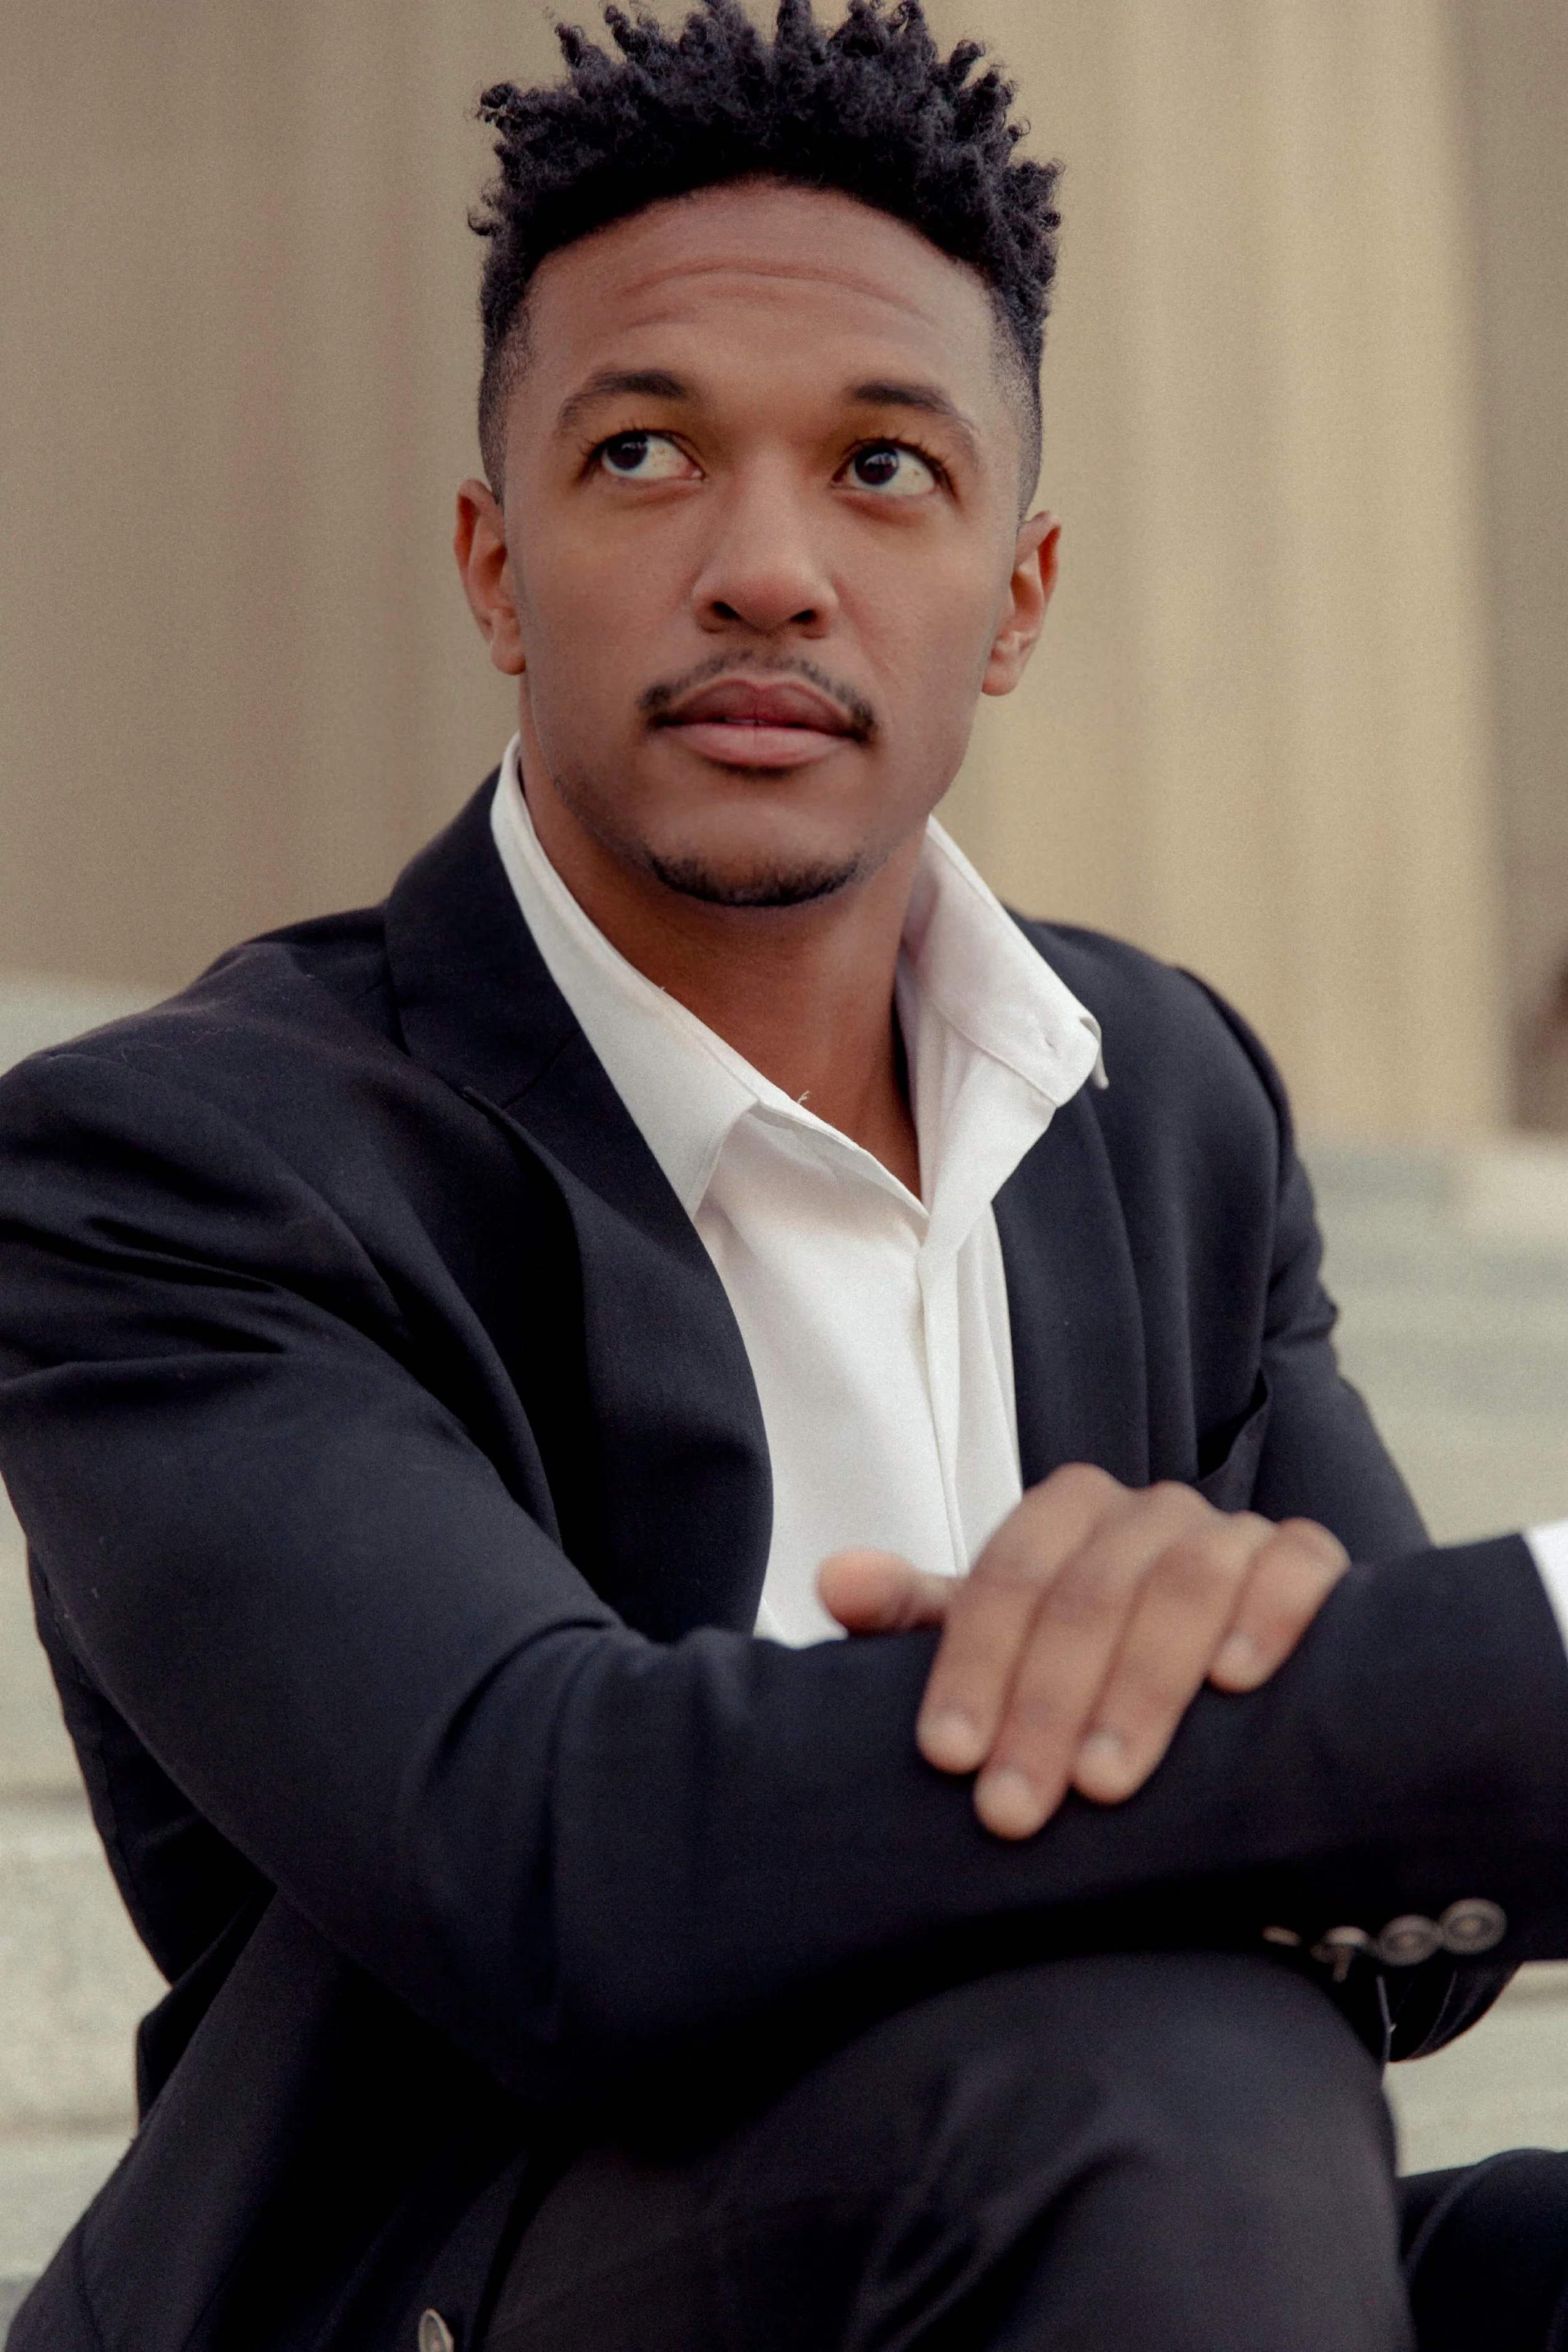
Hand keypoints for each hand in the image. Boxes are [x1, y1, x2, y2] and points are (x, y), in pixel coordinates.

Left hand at [817, 1464, 1347, 1839]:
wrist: (1215, 1670)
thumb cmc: (1083, 1666)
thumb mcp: (997, 1644)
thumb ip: (913, 1615)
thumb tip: (835, 1582)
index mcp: (1063, 1516)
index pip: (1005, 1579)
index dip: (971, 1666)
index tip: (948, 1758)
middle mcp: (1145, 1512)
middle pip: (1088, 1592)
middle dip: (1045, 1706)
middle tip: (1016, 1808)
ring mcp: (1230, 1531)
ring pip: (1185, 1581)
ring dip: (1142, 1683)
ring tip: (1106, 1781)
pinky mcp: (1305, 1560)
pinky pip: (1296, 1565)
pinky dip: (1267, 1614)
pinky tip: (1236, 1682)